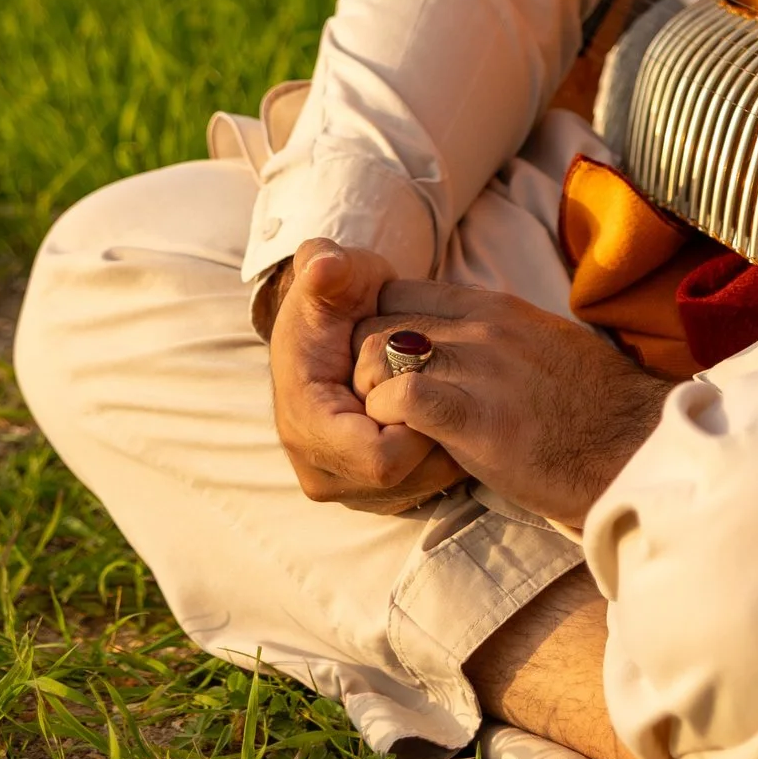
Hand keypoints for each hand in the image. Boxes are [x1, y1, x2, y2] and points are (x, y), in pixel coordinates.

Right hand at [269, 241, 466, 512]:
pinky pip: (419, 491)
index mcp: (305, 424)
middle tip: (452, 391)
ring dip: (442, 450)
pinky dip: (439, 459)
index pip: (379, 458)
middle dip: (435, 439)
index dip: (416, 424)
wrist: (332, 325)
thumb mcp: (334, 276)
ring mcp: (341, 485)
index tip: (431, 382)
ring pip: (417, 490)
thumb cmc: (337, 298)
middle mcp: (317, 468)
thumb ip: (326, 269)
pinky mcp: (365, 492)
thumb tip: (324, 265)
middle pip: (403, 481)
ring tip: (450, 401)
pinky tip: (446, 419)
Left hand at [355, 286, 671, 531]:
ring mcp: (480, 368)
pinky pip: (403, 398)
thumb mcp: (538, 343)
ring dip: (368, 394)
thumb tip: (452, 339)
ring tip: (387, 426)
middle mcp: (482, 327)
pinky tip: (405, 440)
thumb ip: (491, 335)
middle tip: (373, 406)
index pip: (398, 292)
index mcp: (494, 307)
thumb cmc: (590, 406)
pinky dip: (387, 419)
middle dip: (360, 365)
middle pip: (376, 322)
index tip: (380, 367)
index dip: (375, 328)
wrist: (636, 447)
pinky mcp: (478, 417)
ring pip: (377, 353)